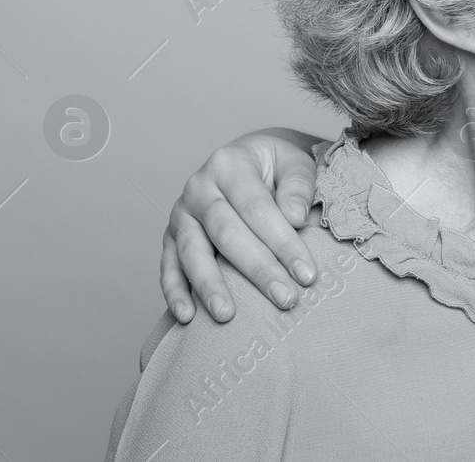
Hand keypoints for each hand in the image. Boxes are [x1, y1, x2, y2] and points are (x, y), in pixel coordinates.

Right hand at [160, 128, 323, 323]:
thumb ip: (298, 187)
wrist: (249, 158)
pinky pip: (168, 266)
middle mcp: (199, 188)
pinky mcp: (171, 237)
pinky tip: (187, 315)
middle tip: (285, 299)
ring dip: (210, 287)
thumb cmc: (275, 166)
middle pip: (227, 234)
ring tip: (227, 315)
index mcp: (230, 165)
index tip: (306, 274)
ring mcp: (181, 214)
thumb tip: (295, 218)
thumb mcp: (295, 163)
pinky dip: (174, 292)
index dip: (283, 243)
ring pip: (193, 253)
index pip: (257, 209)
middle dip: (258, 270)